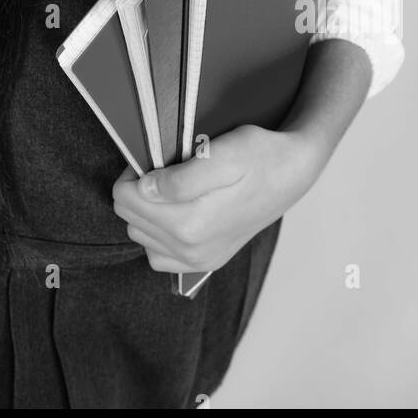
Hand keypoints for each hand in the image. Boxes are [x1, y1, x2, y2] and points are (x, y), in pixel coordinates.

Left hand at [112, 124, 325, 274]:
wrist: (292, 174)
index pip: (125, 200)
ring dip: (146, 210)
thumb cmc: (260, 156)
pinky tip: (174, 212)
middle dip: (137, 190)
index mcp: (192, 225)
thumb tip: (146, 190)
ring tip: (171, 188)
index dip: (132, 173)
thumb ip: (182, 178)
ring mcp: (198, 261)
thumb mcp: (223, 154)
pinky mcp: (205, 263)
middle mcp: (192, 251)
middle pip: (130, 218)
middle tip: (162, 169)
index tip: (152, 159)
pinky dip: (157, 233)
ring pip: (141, 235)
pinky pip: (159, 255)